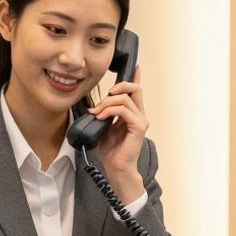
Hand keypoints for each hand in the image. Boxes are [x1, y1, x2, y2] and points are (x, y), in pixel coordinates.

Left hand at [87, 65, 146, 201]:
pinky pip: (123, 110)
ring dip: (107, 103)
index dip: (136, 78)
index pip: (136, 92)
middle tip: (104, 96)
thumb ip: (104, 115)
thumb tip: (95, 106)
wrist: (116, 168)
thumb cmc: (111, 151)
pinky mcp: (138, 127)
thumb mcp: (104, 128)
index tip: (135, 67)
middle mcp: (139, 115)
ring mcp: (140, 121)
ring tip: (97, 113)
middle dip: (118, 86)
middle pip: (135, 89)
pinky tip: (101, 117)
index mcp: (133, 114)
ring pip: (125, 99)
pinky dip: (109, 111)